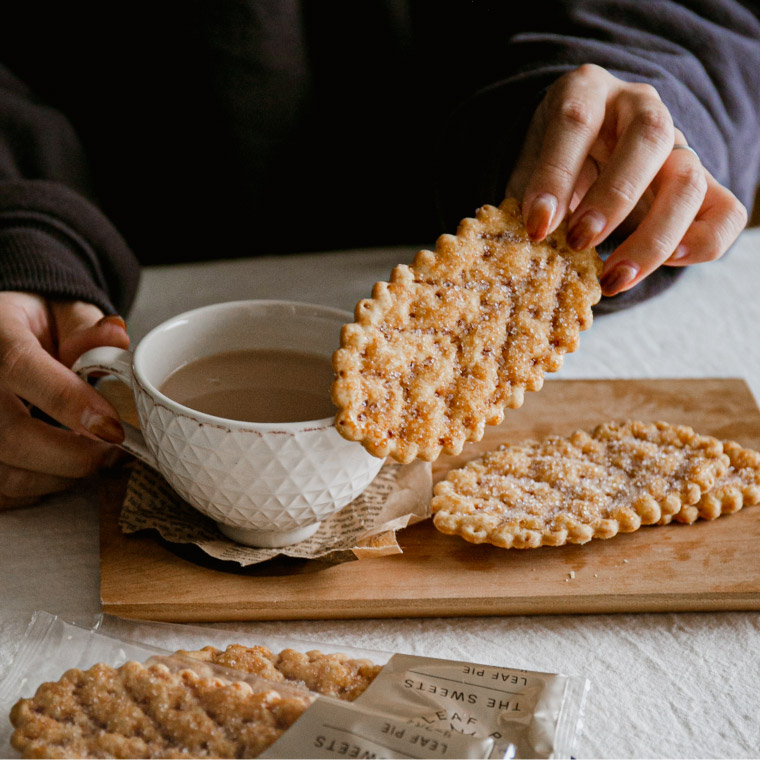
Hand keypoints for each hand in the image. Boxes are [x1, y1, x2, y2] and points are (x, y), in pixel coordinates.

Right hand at [0, 292, 129, 508]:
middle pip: (11, 435)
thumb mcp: (61, 311)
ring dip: (61, 476)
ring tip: (94, 457)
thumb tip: (117, 335)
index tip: (113, 427)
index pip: (20, 367)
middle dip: (74, 455)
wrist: (1, 334)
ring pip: (7, 472)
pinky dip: (38, 487)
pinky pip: (2, 492)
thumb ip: (86, 328)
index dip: (69, 402)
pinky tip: (61, 468)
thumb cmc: (35, 323)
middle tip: (114, 450)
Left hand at [507, 64, 747, 295]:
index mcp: (587, 91)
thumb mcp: (526, 170)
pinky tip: (666, 264)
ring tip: (612, 278)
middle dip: (613, 199)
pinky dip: (702, 242)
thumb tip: (522, 242)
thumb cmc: (550, 165)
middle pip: (649, 138)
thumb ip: (526, 199)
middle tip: (578, 244)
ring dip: (652, 236)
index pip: (576, 121)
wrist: (582, 155)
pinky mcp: (700, 182)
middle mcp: (639, 108)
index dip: (555, 175)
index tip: (536, 226)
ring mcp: (677, 143)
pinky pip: (724, 210)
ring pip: (688, 178)